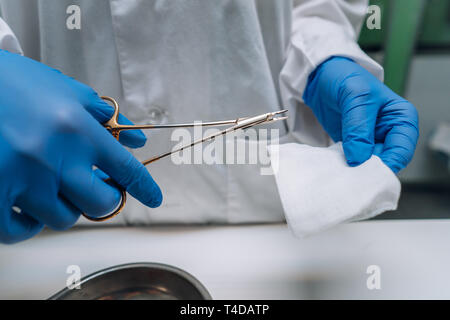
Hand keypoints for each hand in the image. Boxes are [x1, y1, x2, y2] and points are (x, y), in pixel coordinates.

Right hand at [0, 50, 161, 243]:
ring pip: (63, 218)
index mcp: (79, 131)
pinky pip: (20, 230)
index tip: (153, 198)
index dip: (145, 188)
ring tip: (55, 188)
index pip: (126, 169)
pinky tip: (29, 208)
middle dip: (105, 199)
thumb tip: (138, 140)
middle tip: (96, 189)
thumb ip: (108, 117)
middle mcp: (55, 159)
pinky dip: (29, 225)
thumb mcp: (69, 92)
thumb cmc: (16, 84)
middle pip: (100, 204)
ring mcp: (23, 180)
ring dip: (66, 207)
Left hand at [303, 56, 418, 173]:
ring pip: (368, 165)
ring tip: (342, 170)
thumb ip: (358, 127)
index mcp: (401, 118)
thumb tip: (359, 158)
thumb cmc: (344, 77)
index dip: (387, 163)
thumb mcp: (355, 96)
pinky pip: (352, 162)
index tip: (367, 169)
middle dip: (370, 170)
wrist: (320, 76)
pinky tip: (336, 165)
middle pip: (386, 162)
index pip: (402, 150)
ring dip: (356, 170)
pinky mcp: (353, 145)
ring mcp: (371, 141)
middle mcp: (389, 133)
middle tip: (352, 174)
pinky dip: (345, 166)